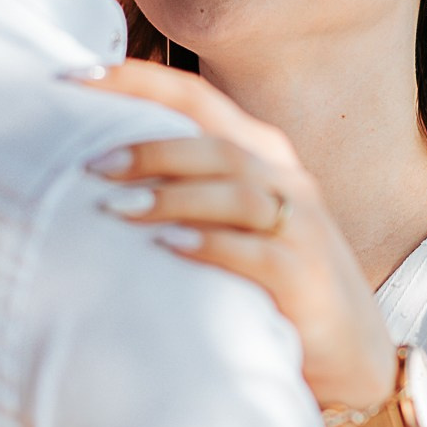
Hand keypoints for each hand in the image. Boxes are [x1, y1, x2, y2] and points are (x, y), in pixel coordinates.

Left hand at [72, 60, 401, 408]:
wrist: (350, 348)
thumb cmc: (270, 278)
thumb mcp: (231, 219)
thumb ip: (183, 186)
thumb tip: (90, 167)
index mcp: (259, 152)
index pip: (195, 98)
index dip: (138, 81)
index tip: (76, 78)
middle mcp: (283, 177)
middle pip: (214, 142)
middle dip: (150, 147)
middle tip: (91, 163)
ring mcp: (300, 224)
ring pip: (235, 190)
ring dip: (173, 196)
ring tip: (116, 207)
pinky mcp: (306, 275)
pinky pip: (257, 251)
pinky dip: (212, 245)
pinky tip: (169, 247)